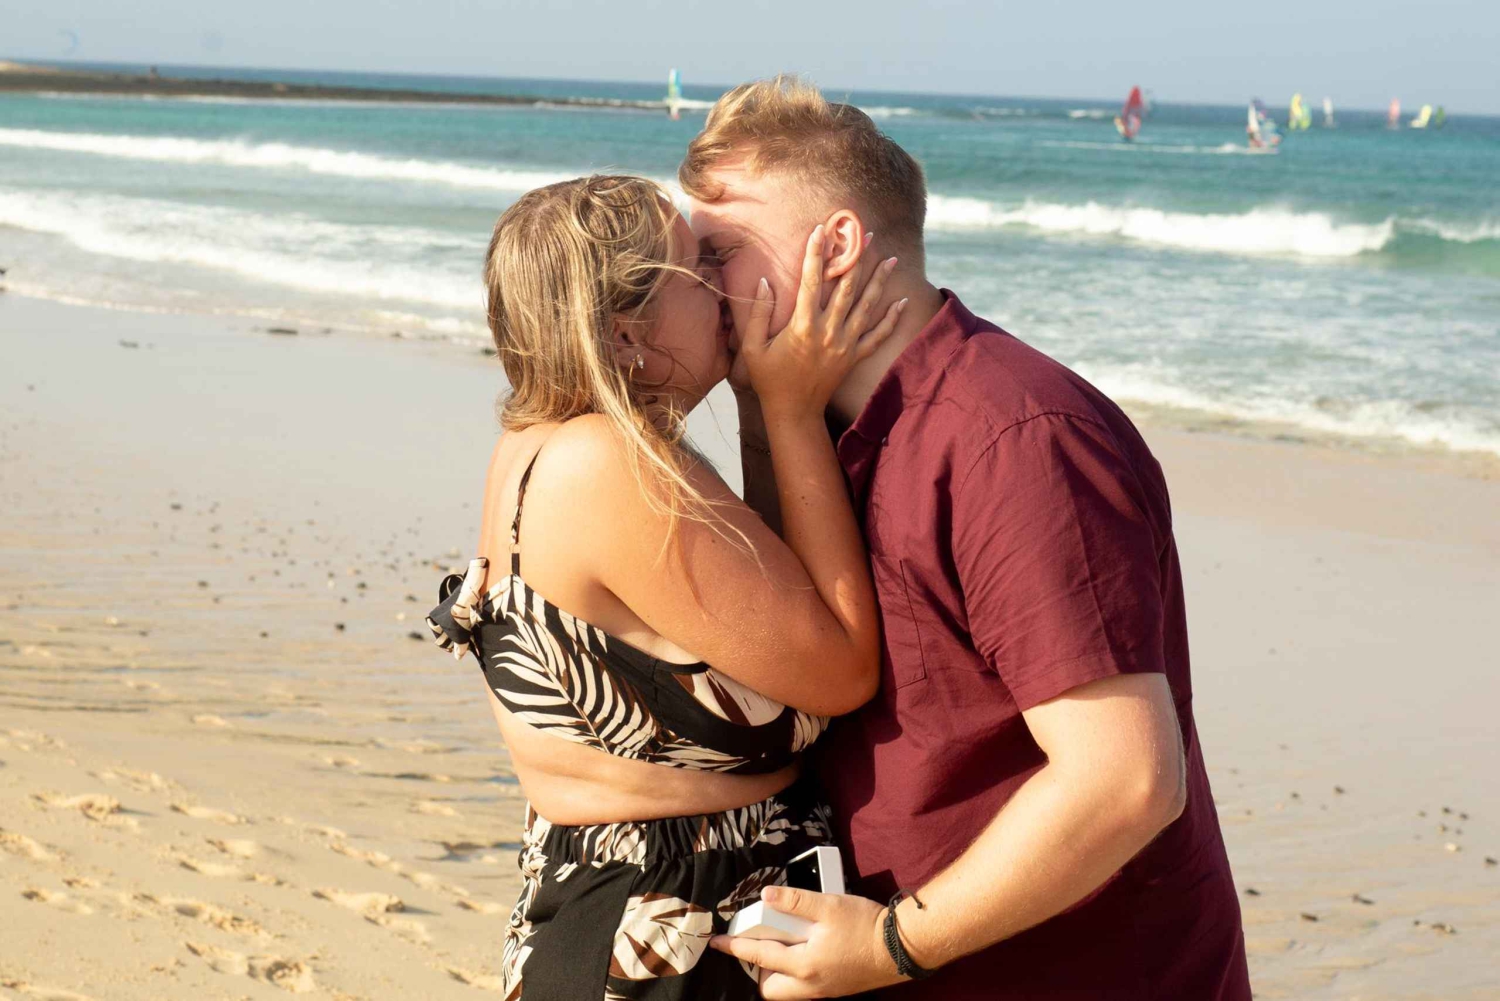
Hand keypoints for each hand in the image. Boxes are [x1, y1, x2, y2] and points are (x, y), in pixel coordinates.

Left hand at [709, 886, 904, 998]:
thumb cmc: (866, 927)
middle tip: (762, 942)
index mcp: (803, 964)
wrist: (902, 948)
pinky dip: (796, 971)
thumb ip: (796, 901)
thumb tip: (766, 895)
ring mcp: (823, 990)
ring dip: (778, 971)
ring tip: (785, 943)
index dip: (734, 947)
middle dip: (758, 969)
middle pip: (769, 988)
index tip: (716, 942)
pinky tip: (806, 948)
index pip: (758, 955)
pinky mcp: (834, 989)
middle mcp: (809, 985)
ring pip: (787, 990)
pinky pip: (803, 987)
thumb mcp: (830, 906)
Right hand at [740, 225, 903, 420]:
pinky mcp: (854, 357)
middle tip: (865, 234)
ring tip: (891, 258)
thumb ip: (757, 313)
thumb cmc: (769, 379)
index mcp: (802, 326)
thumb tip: (764, 281)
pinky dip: (892, 318)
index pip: (810, 281)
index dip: (815, 253)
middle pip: (846, 287)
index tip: (820, 230)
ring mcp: (845, 345)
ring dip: (879, 280)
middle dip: (856, 257)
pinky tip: (903, 301)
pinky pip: (878, 336)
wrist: (794, 412)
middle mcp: (828, 332)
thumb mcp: (753, 348)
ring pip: (866, 306)